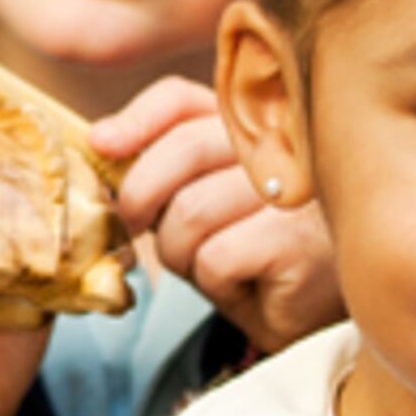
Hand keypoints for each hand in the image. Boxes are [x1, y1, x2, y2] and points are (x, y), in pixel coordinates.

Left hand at [89, 79, 338, 356]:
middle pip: (183, 148)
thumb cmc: (256, 254)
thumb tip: (100, 140)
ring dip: (181, 252)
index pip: (185, 98)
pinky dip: (214, 283)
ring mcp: (298, 191)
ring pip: (190, 211)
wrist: (315, 318)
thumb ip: (165, 162)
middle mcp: (285, 145)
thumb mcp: (206, 197)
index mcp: (257, 123)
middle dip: (141, 194)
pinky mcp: (298, 241)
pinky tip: (248, 286)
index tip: (101, 145)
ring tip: (215, 266)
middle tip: (138, 226)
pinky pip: (214, 257)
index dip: (137, 119)